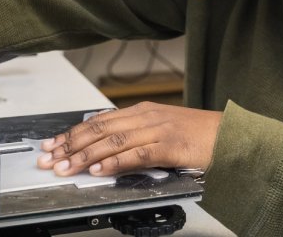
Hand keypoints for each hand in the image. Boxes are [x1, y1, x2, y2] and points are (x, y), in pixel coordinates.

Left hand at [37, 102, 221, 176]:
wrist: (233, 135)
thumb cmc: (200, 136)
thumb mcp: (162, 130)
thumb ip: (136, 137)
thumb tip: (107, 151)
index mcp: (142, 111)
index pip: (99, 121)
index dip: (72, 133)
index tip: (52, 144)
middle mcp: (146, 116)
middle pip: (100, 128)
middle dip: (71, 144)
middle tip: (49, 158)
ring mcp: (158, 129)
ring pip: (113, 140)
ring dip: (86, 155)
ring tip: (67, 166)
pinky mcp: (171, 145)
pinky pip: (138, 153)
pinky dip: (116, 162)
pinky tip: (101, 170)